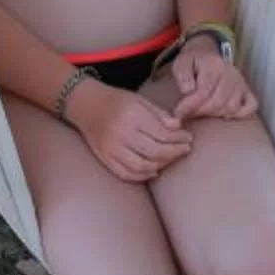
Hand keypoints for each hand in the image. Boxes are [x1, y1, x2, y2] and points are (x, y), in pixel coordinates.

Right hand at [76, 81, 194, 182]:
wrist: (85, 105)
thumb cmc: (115, 100)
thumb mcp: (139, 100)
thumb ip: (159, 114)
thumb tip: (178, 128)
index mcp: (132, 115)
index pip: (162, 133)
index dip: (179, 138)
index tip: (189, 138)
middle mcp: (121, 133)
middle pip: (155, 152)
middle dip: (175, 152)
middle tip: (185, 149)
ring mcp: (111, 148)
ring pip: (142, 166)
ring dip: (161, 165)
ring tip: (171, 158)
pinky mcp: (104, 158)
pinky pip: (126, 173)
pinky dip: (142, 175)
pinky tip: (154, 169)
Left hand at [169, 43, 260, 124]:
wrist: (206, 54)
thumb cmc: (193, 62)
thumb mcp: (181, 63)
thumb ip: (182, 76)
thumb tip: (188, 90)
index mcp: (214, 65)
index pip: (204, 91)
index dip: (190, 105)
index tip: (179, 113)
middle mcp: (231, 73)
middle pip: (218, 102)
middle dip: (200, 111)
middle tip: (189, 113)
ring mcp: (241, 82)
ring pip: (232, 107)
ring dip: (215, 114)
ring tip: (202, 111)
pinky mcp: (247, 90)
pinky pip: (251, 106)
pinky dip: (240, 114)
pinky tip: (225, 114)